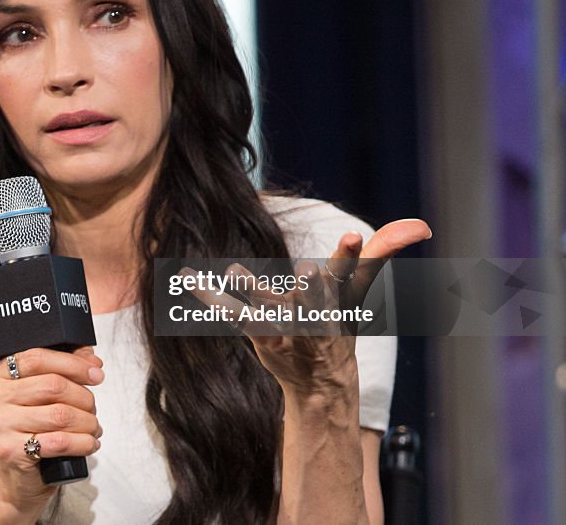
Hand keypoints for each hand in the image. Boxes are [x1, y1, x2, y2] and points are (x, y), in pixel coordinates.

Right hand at [0, 346, 103, 515]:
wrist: (13, 481)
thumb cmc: (27, 432)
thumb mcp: (36, 395)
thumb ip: (58, 368)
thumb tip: (90, 358)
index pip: (36, 357)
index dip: (73, 363)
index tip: (96, 372)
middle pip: (53, 385)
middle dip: (84, 397)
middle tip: (92, 408)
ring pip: (60, 414)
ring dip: (87, 422)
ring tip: (93, 428)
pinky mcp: (10, 451)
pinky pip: (60, 441)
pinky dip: (83, 442)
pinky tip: (89, 443)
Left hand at [183, 219, 430, 394]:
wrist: (321, 381)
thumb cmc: (340, 322)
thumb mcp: (361, 289)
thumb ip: (381, 253)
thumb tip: (419, 226)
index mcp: (342, 298)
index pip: (351, 273)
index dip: (353, 256)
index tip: (355, 236)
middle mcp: (316, 315)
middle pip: (314, 298)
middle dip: (313, 288)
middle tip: (309, 272)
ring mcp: (287, 329)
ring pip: (270, 306)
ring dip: (256, 291)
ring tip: (237, 270)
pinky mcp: (260, 336)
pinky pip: (232, 314)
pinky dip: (209, 297)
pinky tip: (188, 277)